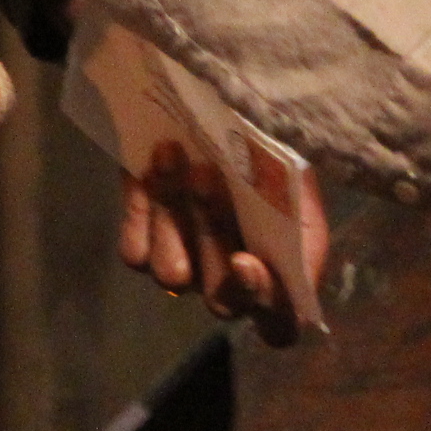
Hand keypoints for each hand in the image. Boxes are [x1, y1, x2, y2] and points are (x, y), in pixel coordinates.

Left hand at [115, 142, 312, 346]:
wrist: (214, 108)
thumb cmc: (265, 142)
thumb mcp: (293, 164)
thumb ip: (295, 197)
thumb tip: (280, 214)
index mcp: (282, 269)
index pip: (281, 322)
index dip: (264, 302)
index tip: (247, 260)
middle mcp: (231, 282)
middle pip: (221, 298)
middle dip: (213, 232)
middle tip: (206, 173)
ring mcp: (186, 270)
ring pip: (172, 275)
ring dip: (172, 215)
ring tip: (171, 154)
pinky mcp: (144, 250)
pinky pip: (136, 253)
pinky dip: (140, 210)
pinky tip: (147, 168)